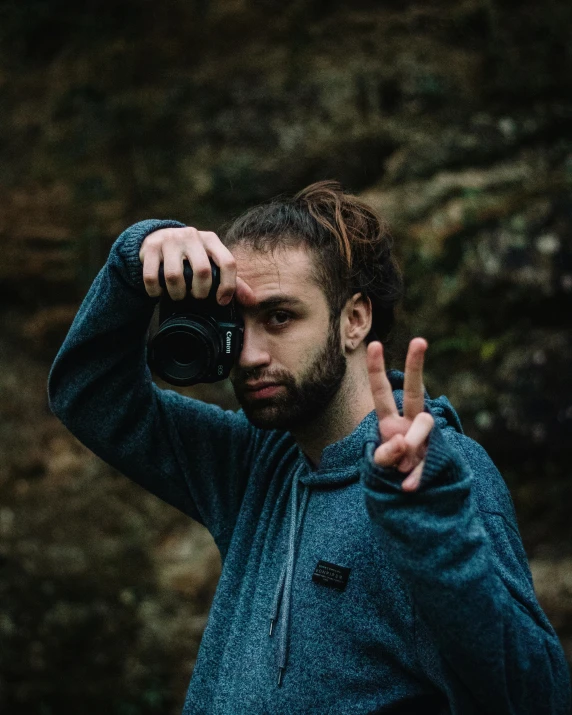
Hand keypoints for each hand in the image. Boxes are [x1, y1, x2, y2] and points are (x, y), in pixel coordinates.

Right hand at [139, 227, 254, 305]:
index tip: (221, 301)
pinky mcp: (150, 247)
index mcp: (211, 239)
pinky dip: (155, 291)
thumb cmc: (191, 256)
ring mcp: (169, 240)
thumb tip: (251, 300)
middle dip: (200, 292)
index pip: (228, 262)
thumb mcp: (211, 262)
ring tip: (178, 296)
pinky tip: (158, 293)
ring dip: (177, 293)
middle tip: (196, 298)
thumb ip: (231, 280)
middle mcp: (192, 235)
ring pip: (175, 276)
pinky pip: (152, 276)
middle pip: (202, 271)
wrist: (158, 238)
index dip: (227, 286)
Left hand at [366, 338, 433, 491]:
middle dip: (415, 365)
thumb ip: (385, 454)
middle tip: (419, 339)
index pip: (382, 392)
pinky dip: (416, 476)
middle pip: (414, 390)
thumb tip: (403, 442)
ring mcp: (428, 435)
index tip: (374, 344)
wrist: (416, 492)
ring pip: (423, 426)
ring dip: (410, 448)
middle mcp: (411, 421)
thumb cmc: (393, 471)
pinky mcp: (440, 452)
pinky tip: (407, 487)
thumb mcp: (379, 464)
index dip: (376, 370)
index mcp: (391, 420)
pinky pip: (429, 459)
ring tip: (401, 470)